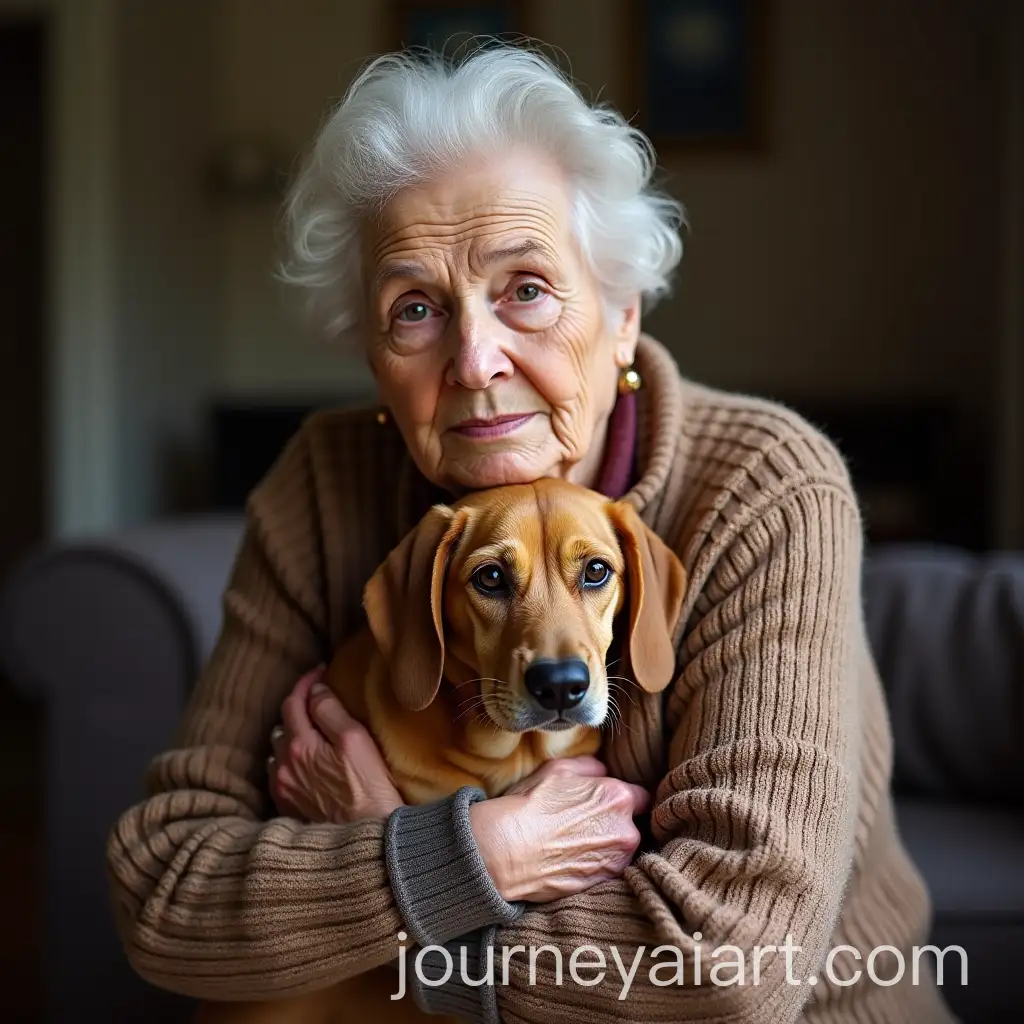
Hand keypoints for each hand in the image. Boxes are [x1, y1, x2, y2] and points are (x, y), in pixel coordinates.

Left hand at [267, 666, 404, 823]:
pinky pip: (279, 774)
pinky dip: (289, 761)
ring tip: (312, 732)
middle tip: (320, 699)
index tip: (321, 671)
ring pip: (278, 751)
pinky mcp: (287, 808)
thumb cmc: (369, 789)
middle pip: (283, 725)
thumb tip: (315, 689)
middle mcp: (283, 767)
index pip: (293, 702)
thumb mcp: (356, 740)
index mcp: (299, 746)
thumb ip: (331, 711)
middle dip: (299, 708)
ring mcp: (282, 789)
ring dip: (292, 736)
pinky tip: (306, 764)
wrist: (366, 840)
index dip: (306, 682)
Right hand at [469, 756, 649, 903]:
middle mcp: (626, 830)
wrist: (509, 850)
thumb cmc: (531, 805)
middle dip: (614, 823)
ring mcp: (616, 861)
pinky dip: (595, 866)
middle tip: (585, 823)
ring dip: (606, 846)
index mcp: (619, 797)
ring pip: (620, 849)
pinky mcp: (603, 885)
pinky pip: (608, 871)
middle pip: (631, 825)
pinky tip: (572, 860)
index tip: (608, 803)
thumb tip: (602, 772)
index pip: (642, 797)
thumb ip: (590, 767)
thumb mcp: (559, 769)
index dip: (624, 798)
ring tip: (575, 843)